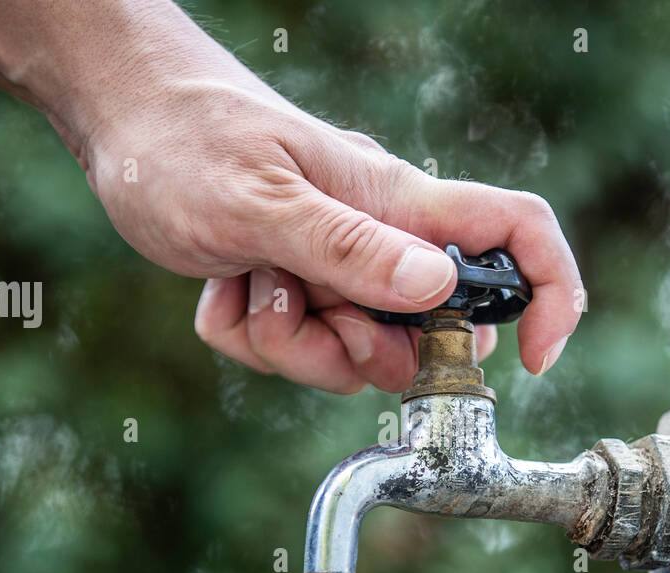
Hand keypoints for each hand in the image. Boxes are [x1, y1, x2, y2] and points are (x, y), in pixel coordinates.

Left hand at [76, 37, 582, 392]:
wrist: (120, 116)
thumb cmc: (186, 138)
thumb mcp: (260, 200)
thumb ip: (347, 249)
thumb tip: (435, 293)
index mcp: (398, 206)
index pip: (515, 235)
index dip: (548, 297)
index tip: (534, 359)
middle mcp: (379, 242)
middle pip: (422, 337)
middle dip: (359, 353)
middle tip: (302, 309)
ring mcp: (336, 269)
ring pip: (347, 355)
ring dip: (288, 342)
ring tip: (248, 282)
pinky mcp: (294, 290)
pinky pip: (291, 350)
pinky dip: (249, 334)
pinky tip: (222, 284)